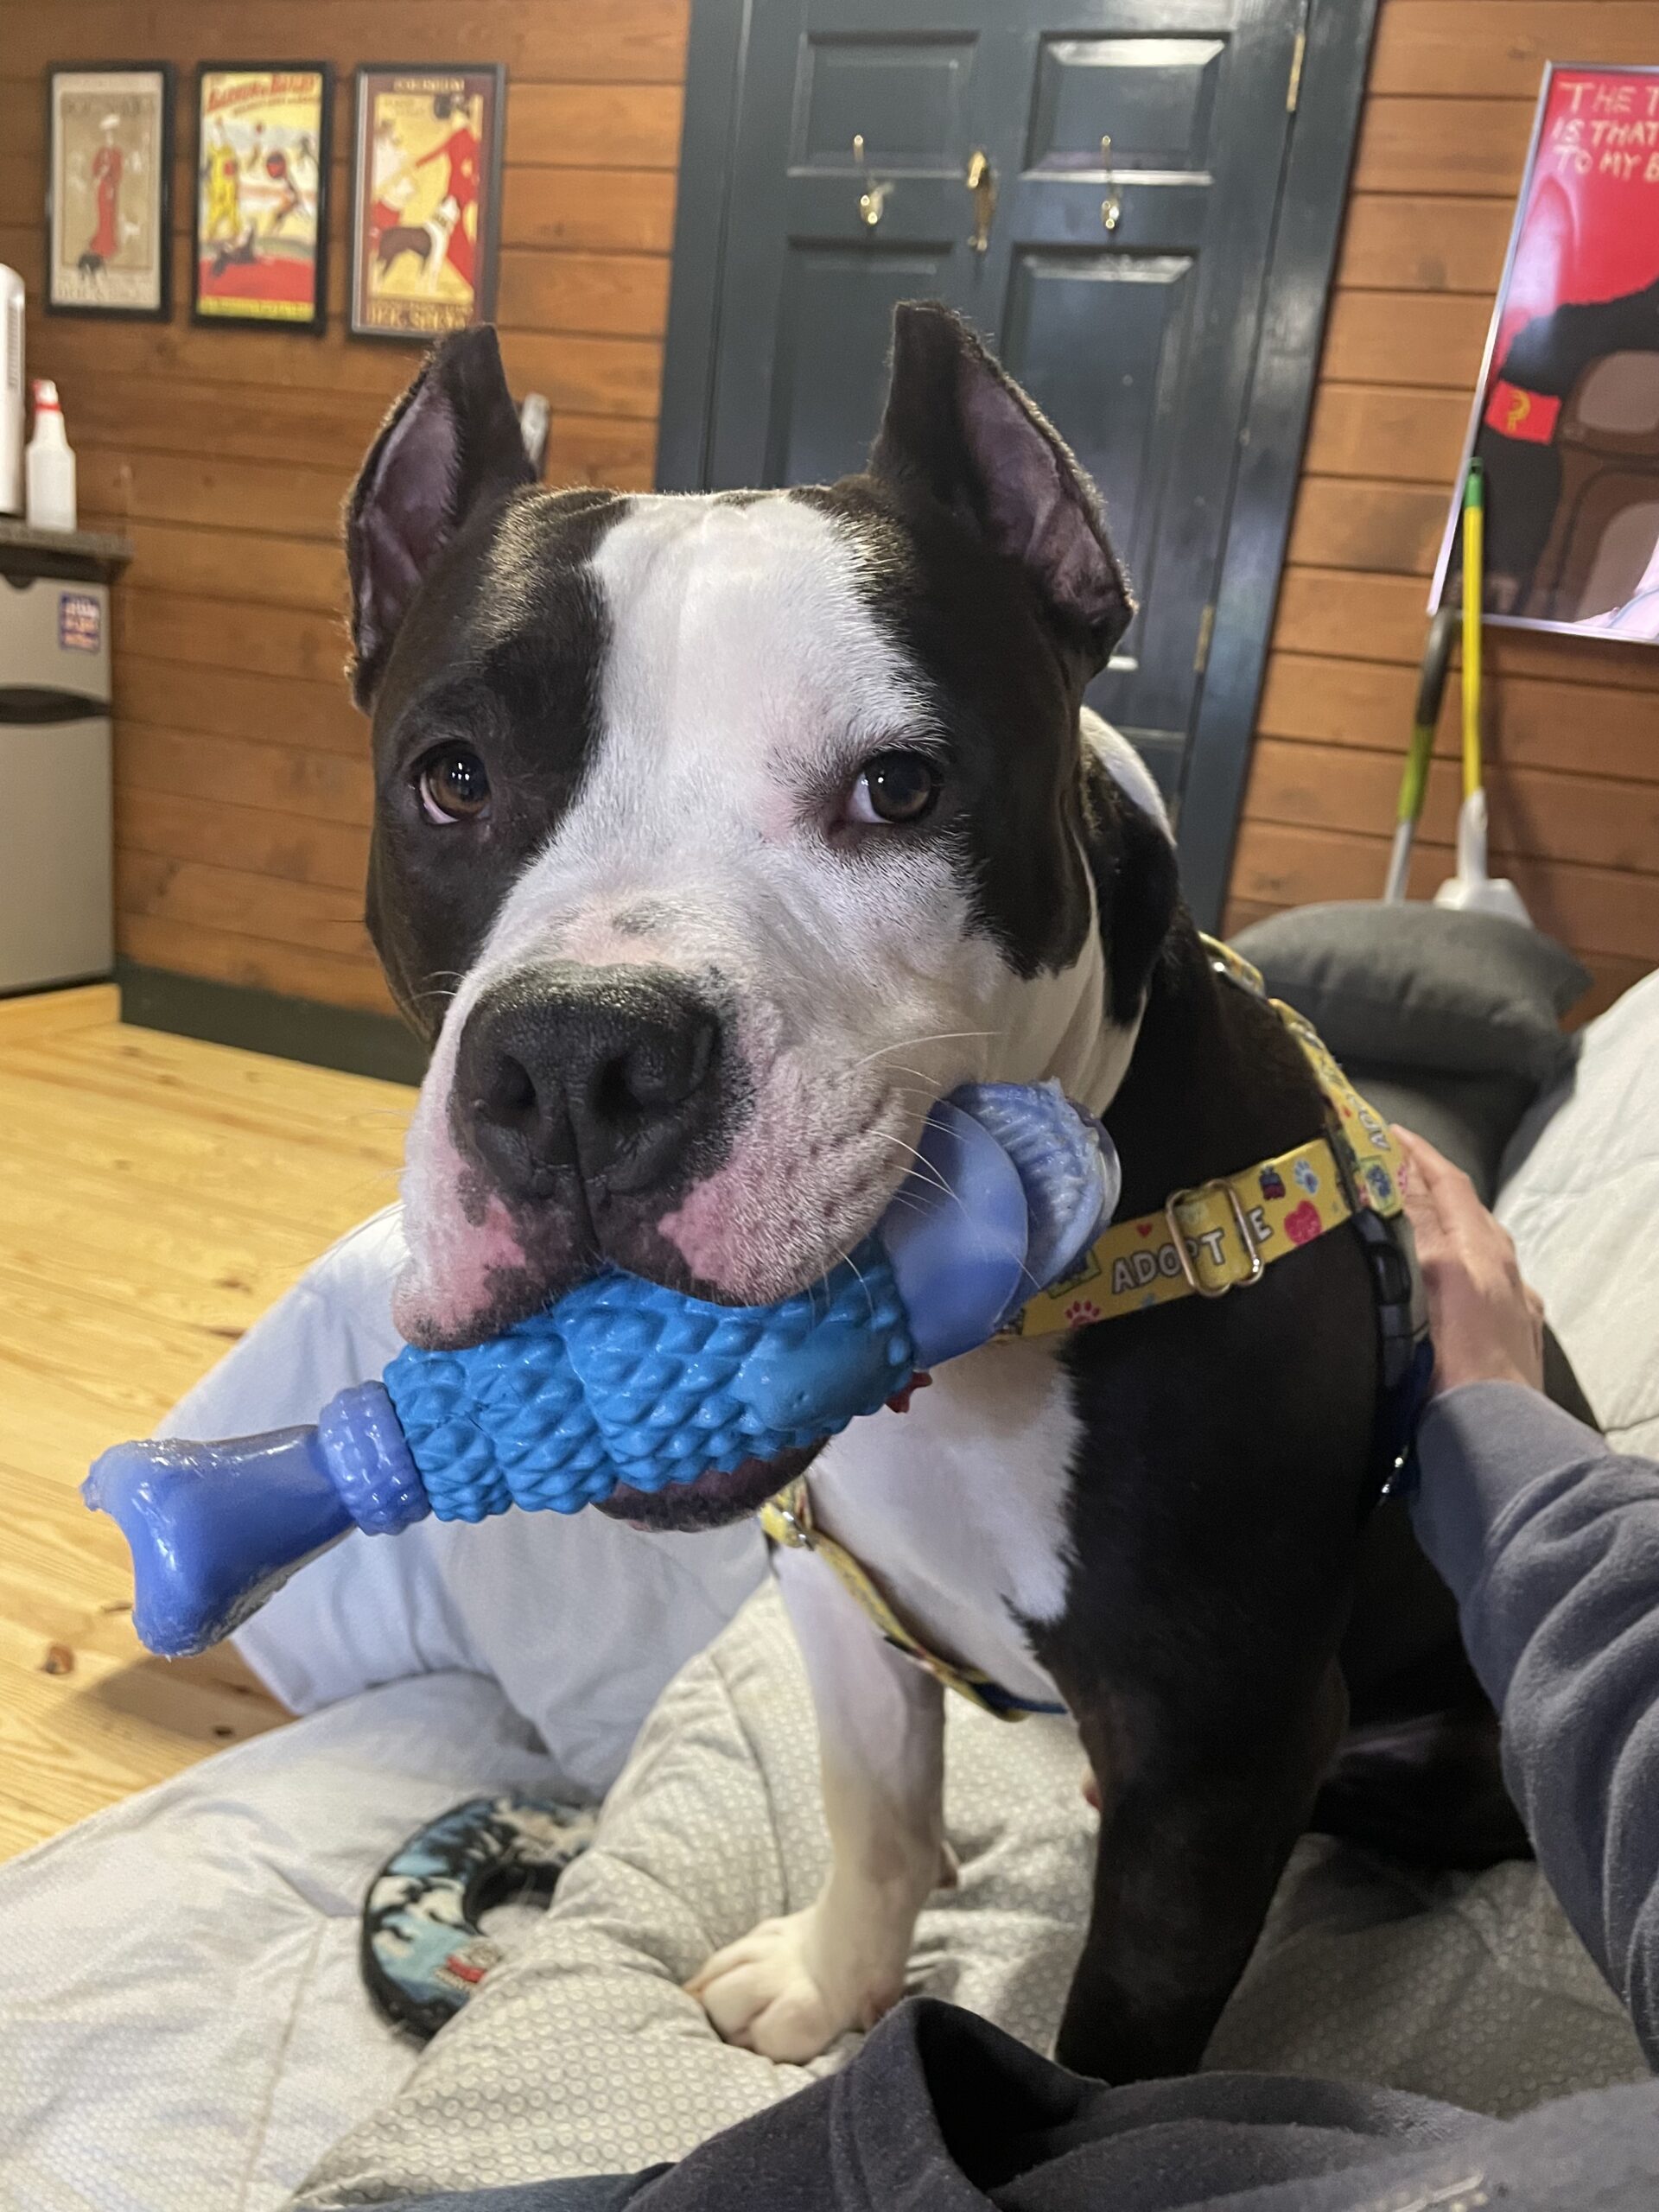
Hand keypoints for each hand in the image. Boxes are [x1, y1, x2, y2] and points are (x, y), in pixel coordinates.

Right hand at [1393, 1129, 1545, 1396]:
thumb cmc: (1454, 1373)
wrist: (1496, 1441)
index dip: (1418, 1154)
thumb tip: (1401, 1177)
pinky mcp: (1513, 1336)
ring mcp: (1511, 1306)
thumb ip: (1420, 1228)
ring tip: (1411, 1222)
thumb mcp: (1434, 1283)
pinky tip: (1446, 1283)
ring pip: (1479, 1248)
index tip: (1388, 1131)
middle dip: (1431, 1185)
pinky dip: (1462, 1265)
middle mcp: (1502, 1274)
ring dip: (1448, 1225)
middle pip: (1467, 1212)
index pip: (1448, 1186)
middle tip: (1390, 1172)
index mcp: (1478, 1255)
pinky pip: (1487, 1283)